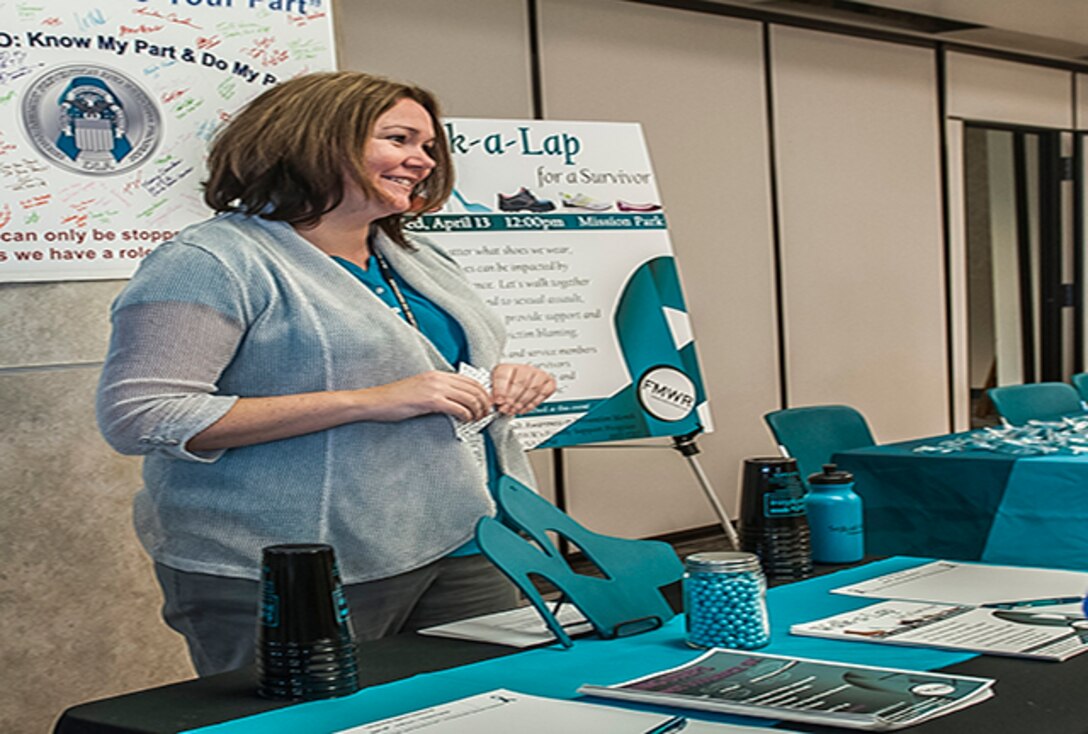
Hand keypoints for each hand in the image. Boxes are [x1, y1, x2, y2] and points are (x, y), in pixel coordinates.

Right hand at [362, 370, 491, 422]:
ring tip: (477, 419)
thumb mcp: (421, 390)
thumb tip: (455, 401)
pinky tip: (465, 420)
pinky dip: (466, 415)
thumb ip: (438, 391)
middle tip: (485, 414)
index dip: (482, 392)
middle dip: (484, 402)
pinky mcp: (430, 401)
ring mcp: (434, 388)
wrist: (376, 401)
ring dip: (477, 410)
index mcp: (437, 374)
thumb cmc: (395, 399)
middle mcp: (438, 378)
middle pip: (473, 388)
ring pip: (469, 398)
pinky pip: (457, 407)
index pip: (470, 379)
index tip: (486, 403)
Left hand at [490, 363, 556, 415]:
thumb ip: (493, 394)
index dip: (500, 389)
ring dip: (522, 402)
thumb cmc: (506, 390)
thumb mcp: (496, 390)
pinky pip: (543, 392)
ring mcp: (537, 374)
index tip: (498, 401)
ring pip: (532, 388)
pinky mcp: (548, 382)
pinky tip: (525, 408)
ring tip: (515, 410)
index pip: (504, 375)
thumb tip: (490, 402)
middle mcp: (523, 368)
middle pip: (519, 382)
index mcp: (507, 367)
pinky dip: (534, 402)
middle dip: (512, 398)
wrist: (519, 386)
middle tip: (507, 408)